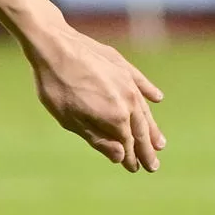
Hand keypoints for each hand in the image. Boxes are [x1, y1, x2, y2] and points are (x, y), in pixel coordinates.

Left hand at [28, 24, 164, 171]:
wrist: (54, 45)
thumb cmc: (56, 86)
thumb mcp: (70, 120)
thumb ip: (97, 139)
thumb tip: (119, 156)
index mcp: (116, 117)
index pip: (127, 144)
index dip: (131, 158)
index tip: (135, 169)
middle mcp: (128, 100)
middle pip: (140, 130)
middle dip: (146, 149)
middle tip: (153, 165)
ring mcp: (128, 81)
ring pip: (144, 109)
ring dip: (152, 127)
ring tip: (160, 142)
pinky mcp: (122, 65)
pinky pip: (141, 82)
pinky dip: (149, 91)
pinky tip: (157, 98)